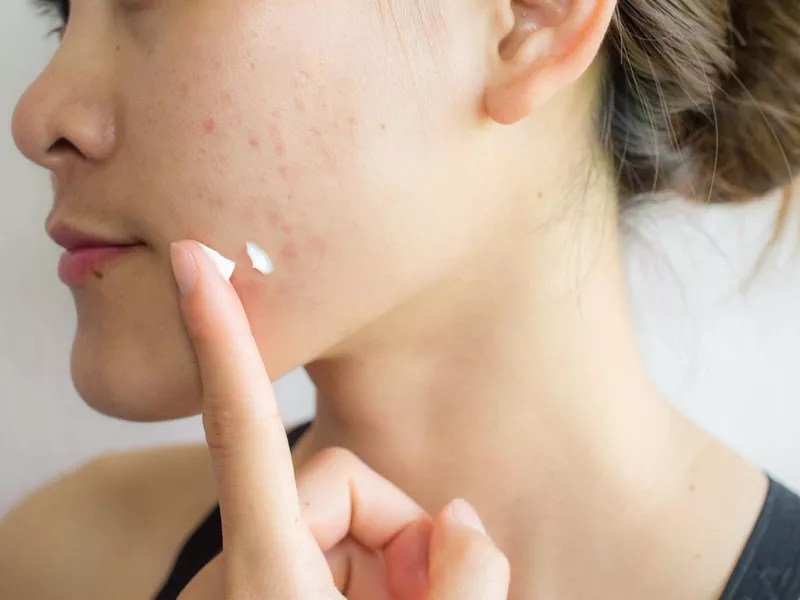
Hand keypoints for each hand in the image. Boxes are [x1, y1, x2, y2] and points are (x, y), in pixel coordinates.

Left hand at [169, 240, 510, 599]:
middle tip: (421, 594)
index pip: (243, 427)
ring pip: (337, 512)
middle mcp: (235, 571)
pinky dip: (361, 576)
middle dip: (392, 530)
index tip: (192, 263)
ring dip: (384, 564)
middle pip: (336, 478)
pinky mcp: (254, 592)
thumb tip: (460, 518)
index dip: (222, 336)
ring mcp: (241, 584)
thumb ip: (467, 576)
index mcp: (264, 577)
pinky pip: (324, 544)